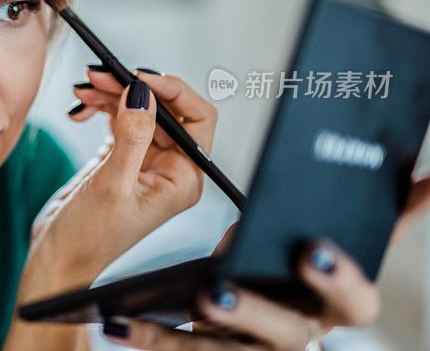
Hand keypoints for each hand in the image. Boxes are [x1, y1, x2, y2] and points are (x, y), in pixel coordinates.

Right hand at [19, 67, 217, 298]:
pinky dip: (100, 108)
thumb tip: (142, 91)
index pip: (196, 119)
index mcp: (182, 179)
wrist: (57, 258)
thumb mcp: (112, 185)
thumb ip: (131, 135)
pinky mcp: (120, 158)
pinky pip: (117, 120)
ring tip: (83, 89)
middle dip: (132, 87)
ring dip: (111, 95)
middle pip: (162, 109)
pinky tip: (80, 109)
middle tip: (98, 76)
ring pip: (138, 110)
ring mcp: (144, 162)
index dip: (172, 91)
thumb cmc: (89, 237)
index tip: (138, 76)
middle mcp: (169, 168)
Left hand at [97, 171, 429, 349]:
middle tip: (218, 289)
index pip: (354, 302)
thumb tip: (428, 178)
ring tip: (161, 305)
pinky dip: (146, 337)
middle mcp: (294, 336)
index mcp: (327, 305)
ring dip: (188, 336)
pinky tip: (113, 319)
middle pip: (290, 337)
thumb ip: (373, 220)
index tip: (310, 250)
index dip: (338, 282)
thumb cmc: (290, 277)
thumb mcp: (320, 246)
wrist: (248, 321)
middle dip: (259, 314)